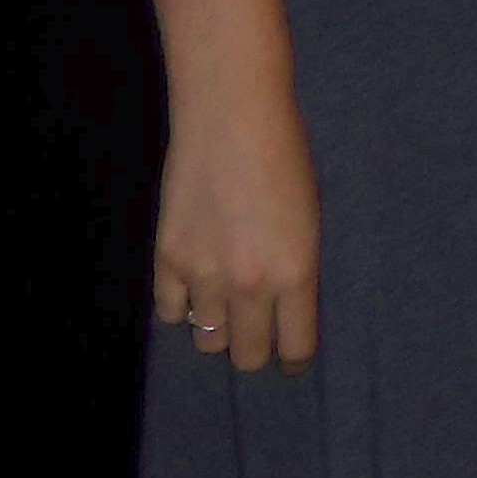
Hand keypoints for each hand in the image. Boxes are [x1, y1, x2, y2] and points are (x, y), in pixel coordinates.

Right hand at [155, 103, 320, 371]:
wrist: (232, 117)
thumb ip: (295, 269)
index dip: (294, 359)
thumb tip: (282, 308)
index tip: (291, 359)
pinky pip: (171, 311)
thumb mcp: (309, 220)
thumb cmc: (285, 158)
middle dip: (254, 350)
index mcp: (296, 273)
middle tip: (256, 334)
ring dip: (217, 329)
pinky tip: (192, 288)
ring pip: (207, 341)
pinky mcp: (167, 258)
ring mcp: (203, 274)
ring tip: (224, 308)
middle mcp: (250, 284)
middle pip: (247, 355)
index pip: (295, 348)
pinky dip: (182, 305)